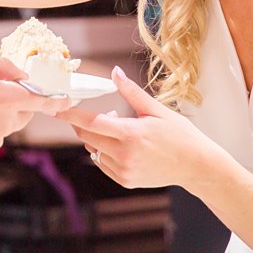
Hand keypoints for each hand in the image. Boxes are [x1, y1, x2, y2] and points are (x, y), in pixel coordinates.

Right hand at [0, 56, 69, 153]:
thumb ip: (4, 67)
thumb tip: (21, 76)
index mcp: (7, 99)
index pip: (41, 100)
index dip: (57, 101)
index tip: (68, 100)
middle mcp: (5, 120)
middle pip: (24, 112)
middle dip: (18, 102)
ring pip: (9, 123)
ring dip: (1, 113)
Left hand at [59, 67, 225, 189]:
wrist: (195, 165)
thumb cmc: (180, 134)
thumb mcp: (157, 110)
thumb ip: (132, 92)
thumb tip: (114, 72)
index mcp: (131, 134)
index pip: (91, 122)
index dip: (70, 114)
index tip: (56, 107)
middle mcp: (124, 155)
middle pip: (87, 137)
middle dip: (83, 124)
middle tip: (98, 113)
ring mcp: (124, 171)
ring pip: (93, 151)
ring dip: (97, 138)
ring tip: (121, 129)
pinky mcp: (125, 180)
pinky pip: (102, 164)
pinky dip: (104, 153)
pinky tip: (123, 146)